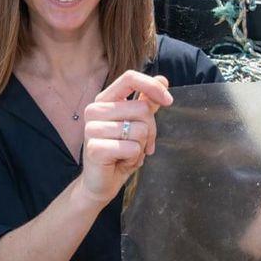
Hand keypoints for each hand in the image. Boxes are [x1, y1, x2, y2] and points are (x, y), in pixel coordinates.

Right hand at [77, 70, 171, 205]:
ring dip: (141, 147)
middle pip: (142, 108)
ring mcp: (92, 129)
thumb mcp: (136, 124)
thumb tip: (162, 80)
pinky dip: (134, 158)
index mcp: (104, 100)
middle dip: (151, 130)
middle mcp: (94, 110)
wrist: (100, 182)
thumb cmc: (119, 152)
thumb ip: (146, 102)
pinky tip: (121, 162)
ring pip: (140, 130)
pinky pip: (132, 148)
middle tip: (141, 144)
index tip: (168, 101)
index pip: (130, 78)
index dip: (153, 87)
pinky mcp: (95, 149)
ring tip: (127, 153)